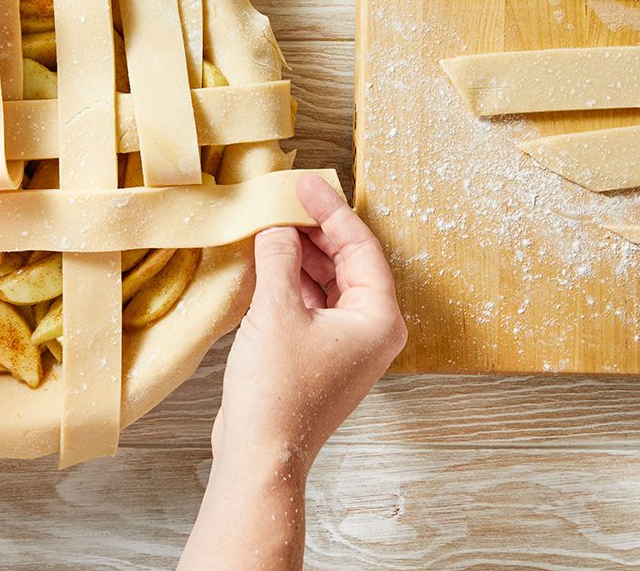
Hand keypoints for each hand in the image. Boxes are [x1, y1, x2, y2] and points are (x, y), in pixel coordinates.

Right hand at [214, 173, 406, 475]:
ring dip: (302, 255)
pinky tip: (270, 263)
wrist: (261, 455)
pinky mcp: (324, 357)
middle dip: (316, 231)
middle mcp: (372, 330)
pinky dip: (295, 282)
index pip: (360, 246)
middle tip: (286, 201)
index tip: (306, 184)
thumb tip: (278, 228)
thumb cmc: (277, 392)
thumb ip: (278, 258)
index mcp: (378, 317)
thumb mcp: (275, 310)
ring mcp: (349, 346)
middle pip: (349, 262)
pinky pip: (316, 305)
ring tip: (272, 226)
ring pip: (331, 283)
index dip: (330, 210)